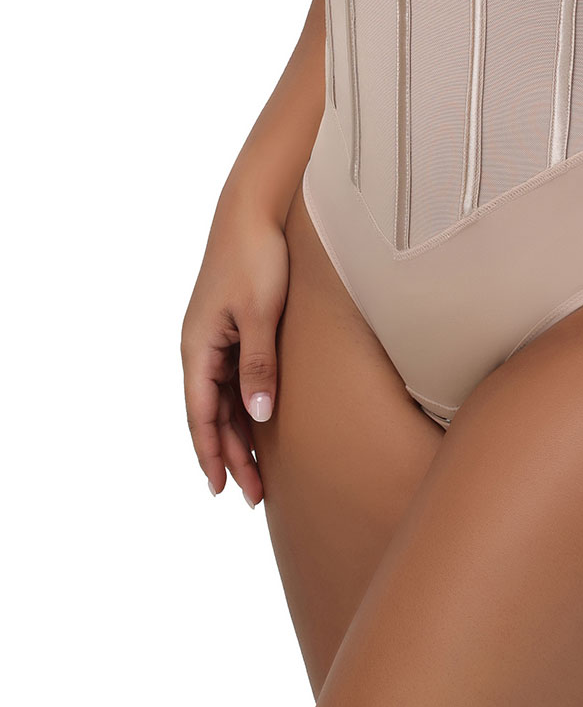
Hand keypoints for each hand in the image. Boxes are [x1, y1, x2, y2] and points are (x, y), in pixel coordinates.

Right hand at [180, 201, 290, 505]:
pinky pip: (234, 378)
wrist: (253, 210)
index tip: (220, 490)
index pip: (200, 415)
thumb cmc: (256, 257)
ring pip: (223, 400)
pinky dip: (245, 406)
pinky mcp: (232, 327)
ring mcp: (215, 338)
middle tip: (253, 496)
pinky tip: (260, 424)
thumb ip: (259, 364)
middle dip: (230, 456)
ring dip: (238, 435)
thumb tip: (258, 415)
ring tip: (259, 473)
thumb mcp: (261, 313)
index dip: (210, 454)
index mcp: (197, 347)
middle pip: (211, 414)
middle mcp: (200, 347)